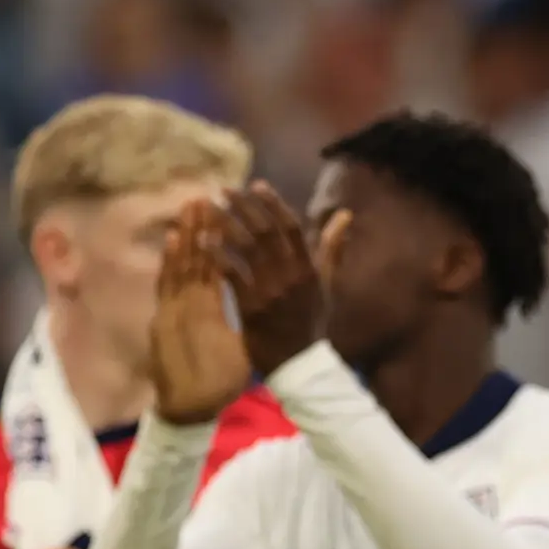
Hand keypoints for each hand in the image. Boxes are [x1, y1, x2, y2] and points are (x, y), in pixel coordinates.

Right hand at [146, 197, 250, 424]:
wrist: (191, 405)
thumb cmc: (213, 379)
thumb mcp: (239, 346)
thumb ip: (245, 324)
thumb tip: (268, 308)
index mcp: (206, 306)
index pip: (215, 266)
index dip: (220, 242)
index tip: (230, 216)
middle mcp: (189, 303)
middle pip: (196, 259)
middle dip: (202, 228)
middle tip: (205, 195)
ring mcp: (175, 309)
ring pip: (180, 266)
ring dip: (185, 236)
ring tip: (190, 206)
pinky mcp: (164, 320)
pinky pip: (168, 288)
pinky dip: (170, 264)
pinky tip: (173, 242)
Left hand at [218, 181, 326, 377]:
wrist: (299, 363)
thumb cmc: (310, 321)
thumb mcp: (326, 285)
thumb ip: (332, 249)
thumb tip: (345, 215)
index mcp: (310, 269)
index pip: (293, 227)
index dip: (274, 204)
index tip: (256, 185)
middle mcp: (291, 276)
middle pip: (266, 232)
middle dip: (243, 207)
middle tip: (222, 189)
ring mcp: (270, 291)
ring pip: (246, 248)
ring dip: (225, 224)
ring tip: (207, 208)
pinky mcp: (250, 307)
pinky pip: (231, 274)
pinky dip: (217, 255)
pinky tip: (203, 240)